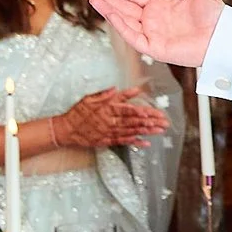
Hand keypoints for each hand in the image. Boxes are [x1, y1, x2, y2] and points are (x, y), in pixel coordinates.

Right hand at [53, 85, 168, 148]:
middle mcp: (110, 121)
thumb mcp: (89, 99)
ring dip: (147, 131)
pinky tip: (147, 143)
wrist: (67, 130)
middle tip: (164, 121)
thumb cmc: (78, 112)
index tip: (152, 112)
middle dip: (150, 121)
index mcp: (107, 109)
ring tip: (161, 130)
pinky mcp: (108, 140)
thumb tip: (117, 89)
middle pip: (133, 121)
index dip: (140, 111)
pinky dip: (136, 143)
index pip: (127, 109)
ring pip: (132, 131)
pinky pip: (124, 142)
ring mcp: (110, 132)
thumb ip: (105, 95)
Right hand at [83, 0, 226, 67]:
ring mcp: (153, 34)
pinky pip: (133, 36)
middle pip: (123, 6)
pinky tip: (108, 12)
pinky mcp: (155, 48)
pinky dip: (120, 24)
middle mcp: (153, 20)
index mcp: (161, 7)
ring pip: (124, 20)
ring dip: (107, 8)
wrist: (224, 35)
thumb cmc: (216, 16)